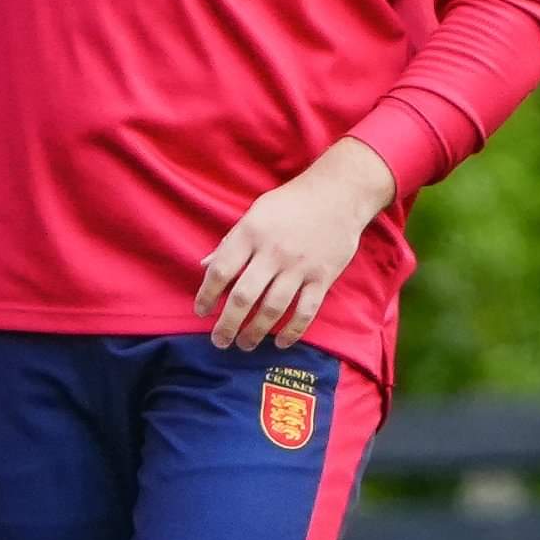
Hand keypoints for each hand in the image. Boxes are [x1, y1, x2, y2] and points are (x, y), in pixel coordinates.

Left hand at [195, 137, 396, 350]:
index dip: (206, 295)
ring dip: (256, 331)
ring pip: (273, 308)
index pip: (220, 271)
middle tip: (219, 340)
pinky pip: (306, 310)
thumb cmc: (290, 203)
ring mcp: (300, 266)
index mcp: (250, 234)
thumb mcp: (254, 214)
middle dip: (228, 324)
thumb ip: (230, 242)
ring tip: (244, 344)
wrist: (339, 194)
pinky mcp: (323, 277)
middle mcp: (273, 253)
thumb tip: (204, 265)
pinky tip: (280, 343)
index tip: (201, 311)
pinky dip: (293, 330)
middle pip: (244, 296)